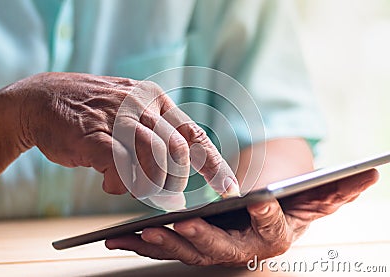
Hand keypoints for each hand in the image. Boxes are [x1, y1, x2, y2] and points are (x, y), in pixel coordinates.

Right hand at [0, 72, 238, 206]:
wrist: (42, 99)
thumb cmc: (92, 112)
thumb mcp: (130, 111)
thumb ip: (153, 135)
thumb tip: (173, 172)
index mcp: (155, 100)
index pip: (194, 134)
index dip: (214, 164)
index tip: (228, 187)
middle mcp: (141, 106)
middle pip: (177, 153)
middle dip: (176, 182)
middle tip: (168, 198)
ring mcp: (117, 120)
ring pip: (152, 162)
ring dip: (146, 185)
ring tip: (130, 186)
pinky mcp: (93, 136)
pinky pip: (121, 169)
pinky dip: (121, 184)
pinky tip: (110, 183)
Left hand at [105, 169, 378, 265]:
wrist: (266, 210)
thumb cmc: (287, 200)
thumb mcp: (313, 192)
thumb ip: (338, 188)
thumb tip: (372, 173)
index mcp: (273, 235)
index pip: (272, 227)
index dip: (267, 215)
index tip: (258, 199)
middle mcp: (242, 250)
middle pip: (219, 248)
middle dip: (198, 238)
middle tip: (178, 225)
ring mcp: (212, 251)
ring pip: (185, 251)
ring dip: (161, 243)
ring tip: (136, 233)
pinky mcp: (190, 245)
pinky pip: (165, 246)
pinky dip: (143, 242)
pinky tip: (120, 236)